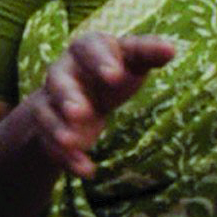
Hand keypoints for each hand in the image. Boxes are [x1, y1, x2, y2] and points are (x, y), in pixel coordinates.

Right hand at [21, 31, 175, 178]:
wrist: (81, 97)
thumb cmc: (113, 73)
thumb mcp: (132, 61)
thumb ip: (147, 53)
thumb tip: (170, 49)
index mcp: (86, 49)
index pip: (88, 46)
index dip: (99, 61)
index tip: (114, 77)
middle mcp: (63, 72)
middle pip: (57, 79)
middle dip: (67, 96)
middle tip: (80, 113)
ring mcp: (50, 99)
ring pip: (46, 111)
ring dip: (57, 127)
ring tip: (72, 143)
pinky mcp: (46, 126)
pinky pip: (49, 140)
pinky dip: (66, 157)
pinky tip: (85, 170)